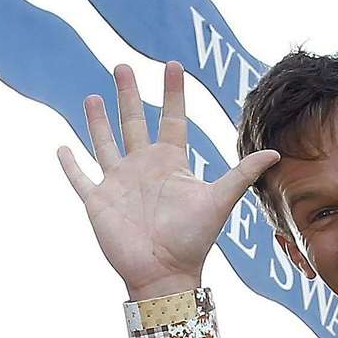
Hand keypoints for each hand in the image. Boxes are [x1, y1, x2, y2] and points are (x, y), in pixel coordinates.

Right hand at [57, 62, 279, 301]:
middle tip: (122, 65)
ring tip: (94, 96)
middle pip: (133, 121)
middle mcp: (143, 167)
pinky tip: (61, 147)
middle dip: (128, 94)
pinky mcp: (97, 201)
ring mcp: (118, 183)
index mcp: (170, 163)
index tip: (172, 65)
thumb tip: (276, 152)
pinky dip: (69, 164)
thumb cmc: (193, 239)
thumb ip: (242, 174)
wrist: (164, 273)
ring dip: (97, 121)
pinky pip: (80, 178)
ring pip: (104, 143)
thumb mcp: (218, 200)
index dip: (172, 93)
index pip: (172, 118)